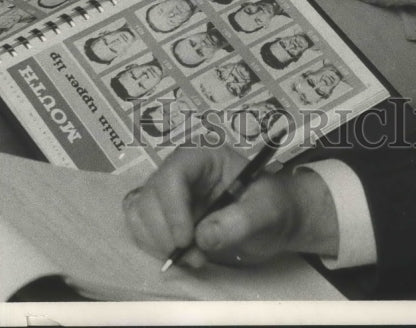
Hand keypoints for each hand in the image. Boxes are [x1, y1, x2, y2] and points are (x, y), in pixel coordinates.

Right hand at [123, 145, 338, 268]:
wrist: (275, 221)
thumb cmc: (273, 206)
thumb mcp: (267, 210)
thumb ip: (240, 220)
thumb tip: (203, 237)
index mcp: (205, 156)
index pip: (174, 173)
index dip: (173, 208)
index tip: (186, 241)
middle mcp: (180, 169)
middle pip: (151, 194)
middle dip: (167, 232)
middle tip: (195, 257)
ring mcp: (168, 192)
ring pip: (140, 211)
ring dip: (158, 242)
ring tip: (192, 257)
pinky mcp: (163, 213)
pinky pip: (140, 225)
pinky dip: (152, 245)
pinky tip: (179, 255)